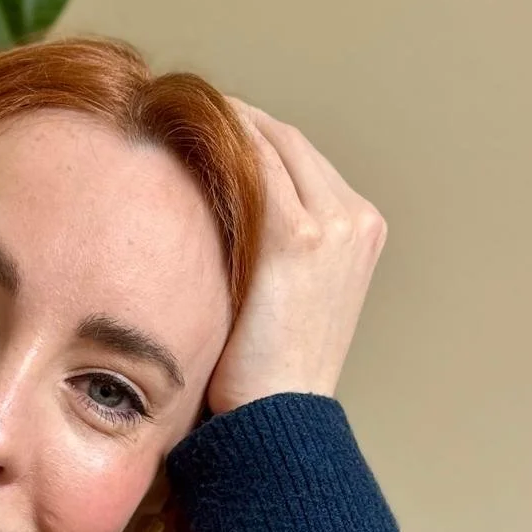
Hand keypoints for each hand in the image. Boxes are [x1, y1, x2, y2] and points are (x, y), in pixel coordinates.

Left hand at [204, 99, 388, 418]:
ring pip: (269, 144)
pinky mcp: (300, 239)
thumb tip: (212, 213)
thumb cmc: (265, 374)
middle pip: (286, 141)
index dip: (248, 134)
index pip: (298, 157)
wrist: (277, 422)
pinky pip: (254, 165)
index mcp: (362, 229)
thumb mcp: (283, 298)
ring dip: (220, 122)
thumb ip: (268, 249)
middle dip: (232, 121)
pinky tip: (178, 134)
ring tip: (169, 113)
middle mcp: (356, 220)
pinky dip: (219, 142)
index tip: (198, 126)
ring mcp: (335, 227)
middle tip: (176, 110)